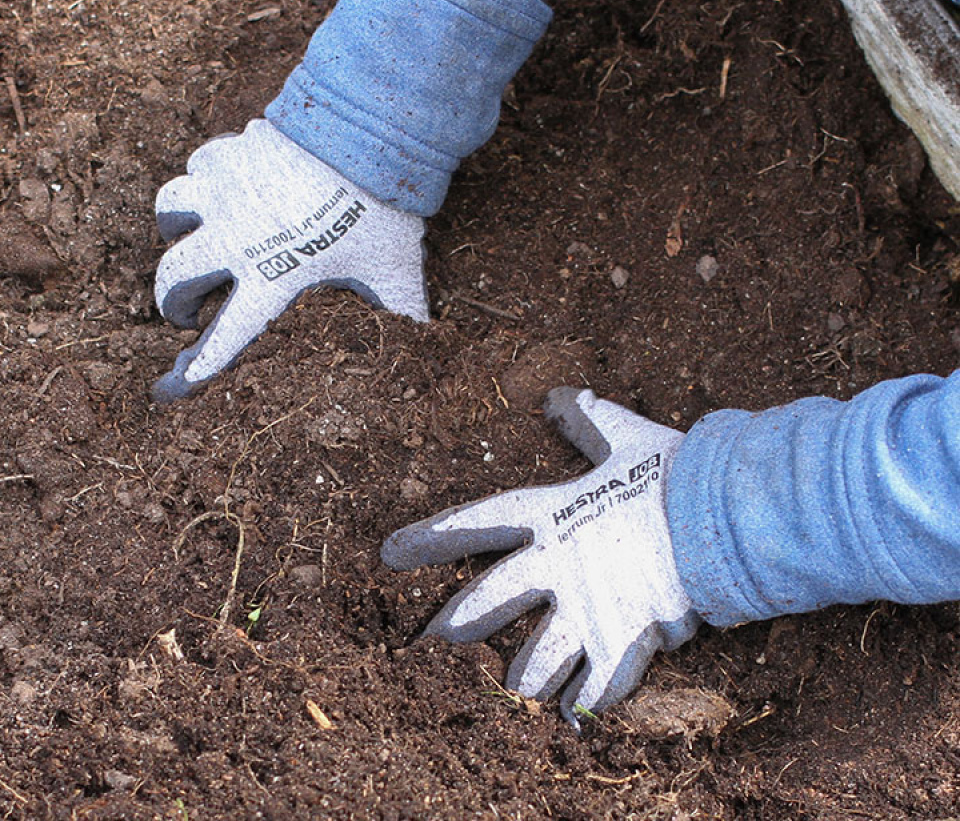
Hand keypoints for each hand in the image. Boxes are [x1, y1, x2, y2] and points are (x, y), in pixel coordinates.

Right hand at [153, 119, 428, 400]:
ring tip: (187, 233)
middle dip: (170, 298)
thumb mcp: (394, 268)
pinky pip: (199, 166)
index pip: (231, 333)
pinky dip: (204, 178)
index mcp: (274, 277)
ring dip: (174, 225)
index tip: (183, 382)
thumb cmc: (382, 209)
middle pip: (176, 274)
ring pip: (171, 208)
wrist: (368, 136)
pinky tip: (223, 184)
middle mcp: (238, 238)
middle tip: (184, 310)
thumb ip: (403, 307)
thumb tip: (427, 339)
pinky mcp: (231, 153)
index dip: (205, 363)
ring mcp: (227, 191)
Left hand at [382, 388, 699, 724]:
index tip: (389, 552)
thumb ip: (588, 421)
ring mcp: (587, 609)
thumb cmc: (671, 472)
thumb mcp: (623, 437)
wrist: (722, 515)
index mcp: (550, 514)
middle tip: (426, 644)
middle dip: (453, 625)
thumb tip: (563, 393)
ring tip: (505, 694)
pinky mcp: (625, 642)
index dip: (430, 537)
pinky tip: (570, 717)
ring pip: (533, 660)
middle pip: (487, 603)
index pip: (476, 524)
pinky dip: (583, 703)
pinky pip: (595, 687)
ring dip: (517, 680)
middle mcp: (557, 565)